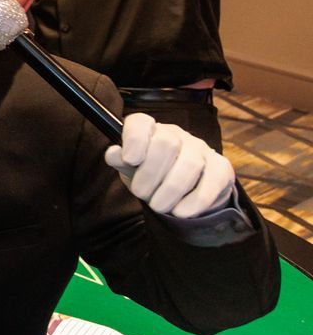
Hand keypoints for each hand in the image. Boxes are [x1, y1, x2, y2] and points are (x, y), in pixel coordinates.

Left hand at [104, 112, 236, 218]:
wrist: (183, 194)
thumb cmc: (151, 177)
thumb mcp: (131, 170)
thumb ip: (121, 161)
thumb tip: (113, 154)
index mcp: (151, 130)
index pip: (141, 122)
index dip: (135, 139)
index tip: (129, 160)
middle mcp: (177, 135)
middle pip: (166, 144)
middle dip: (150, 173)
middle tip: (141, 193)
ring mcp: (201, 149)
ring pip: (190, 164)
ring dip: (171, 190)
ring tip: (158, 206)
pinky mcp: (221, 168)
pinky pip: (213, 180)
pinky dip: (196, 200)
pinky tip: (181, 212)